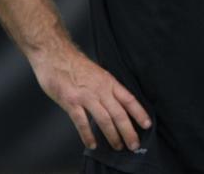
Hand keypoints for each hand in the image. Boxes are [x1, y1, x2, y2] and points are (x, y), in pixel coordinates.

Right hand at [31, 47, 150, 150]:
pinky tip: (93, 144)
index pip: (129, 99)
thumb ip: (107, 88)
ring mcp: (86, 96)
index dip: (139, 113)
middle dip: (128, 131)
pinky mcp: (70, 101)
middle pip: (119, 113)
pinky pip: (81, 121)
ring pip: (104, 119)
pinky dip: (88, 135)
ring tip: (118, 147)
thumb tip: (116, 103)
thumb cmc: (76, 65)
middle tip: (134, 145)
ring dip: (113, 135)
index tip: (147, 125)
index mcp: (109, 82)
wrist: (56, 55)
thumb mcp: (98, 74)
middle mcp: (101, 90)